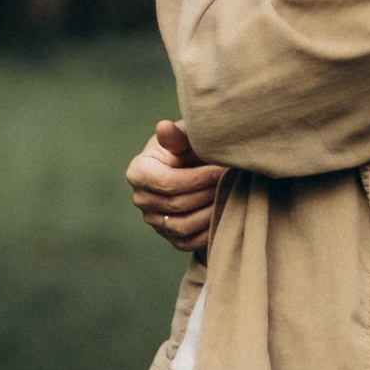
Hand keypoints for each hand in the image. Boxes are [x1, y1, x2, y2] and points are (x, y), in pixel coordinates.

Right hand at [127, 118, 223, 253]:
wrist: (194, 167)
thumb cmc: (189, 148)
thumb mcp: (184, 138)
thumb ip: (176, 136)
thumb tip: (163, 127)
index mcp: (138, 171)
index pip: (166, 182)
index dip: (197, 178)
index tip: (221, 169)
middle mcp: (140, 199)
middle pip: (176, 204)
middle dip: (207, 193)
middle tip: (231, 181)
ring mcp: (153, 221)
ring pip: (182, 226)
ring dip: (209, 212)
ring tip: (229, 195)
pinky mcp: (169, 237)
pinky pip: (188, 242)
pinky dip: (208, 230)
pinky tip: (224, 212)